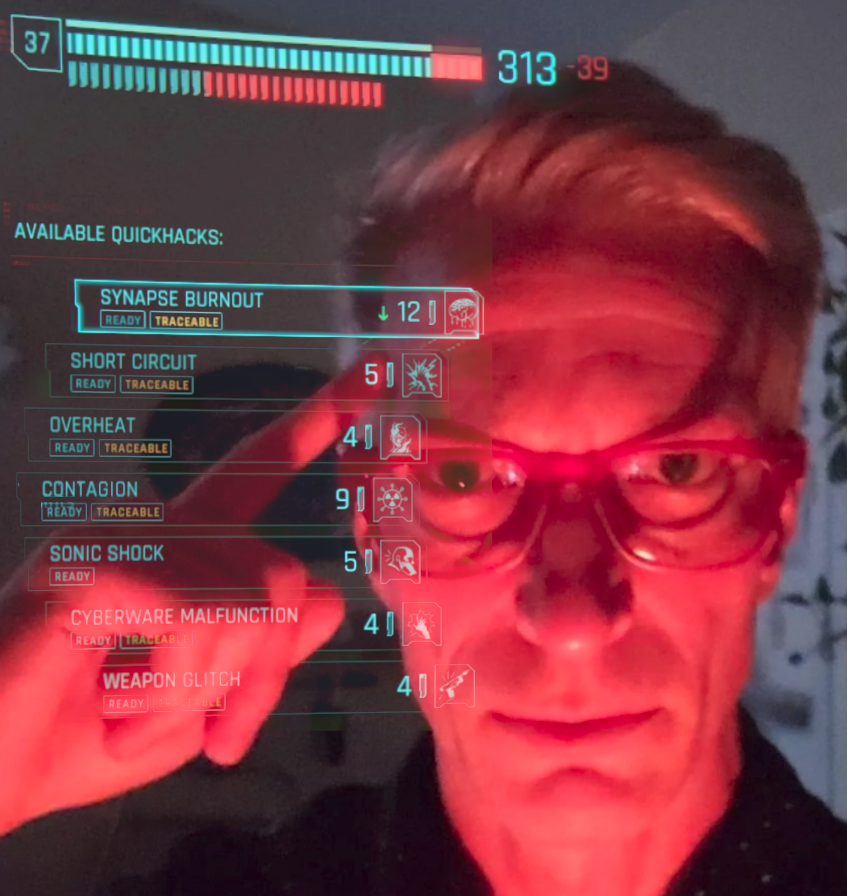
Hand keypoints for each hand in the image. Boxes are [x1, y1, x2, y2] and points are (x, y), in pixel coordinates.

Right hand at [0, 356, 380, 835]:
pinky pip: (201, 616)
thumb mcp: (203, 700)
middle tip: (212, 731)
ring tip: (134, 708)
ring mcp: (123, 536)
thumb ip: (266, 649)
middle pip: (284, 579)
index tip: (372, 376)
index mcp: (184, 546)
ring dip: (204, 690)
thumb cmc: (82, 739)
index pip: (262, 468)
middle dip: (262, 676)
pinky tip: (114, 701)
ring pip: (253, 604)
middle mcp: (156, 524)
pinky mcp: (96, 563)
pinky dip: (172, 685)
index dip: (319, 420)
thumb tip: (328, 597)